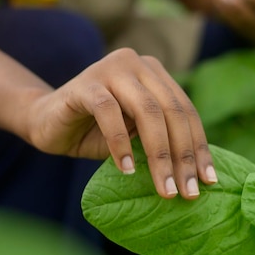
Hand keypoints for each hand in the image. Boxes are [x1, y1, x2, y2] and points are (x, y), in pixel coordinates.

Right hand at [26, 48, 217, 199]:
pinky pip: (109, 112)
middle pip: (171, 110)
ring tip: (164, 188)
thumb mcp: (135, 136)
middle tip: (188, 191)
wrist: (46, 121)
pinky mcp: (85, 84)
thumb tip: (197, 173)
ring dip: (159, 154)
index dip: (198, 145)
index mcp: (154, 73)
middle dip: (183, 155)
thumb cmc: (96, 132)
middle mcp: (136, 63)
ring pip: (147, 111)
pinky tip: (124, 170)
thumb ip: (160, 140)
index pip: (185, 110)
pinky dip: (120, 143)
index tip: (208, 180)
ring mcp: (110, 69)